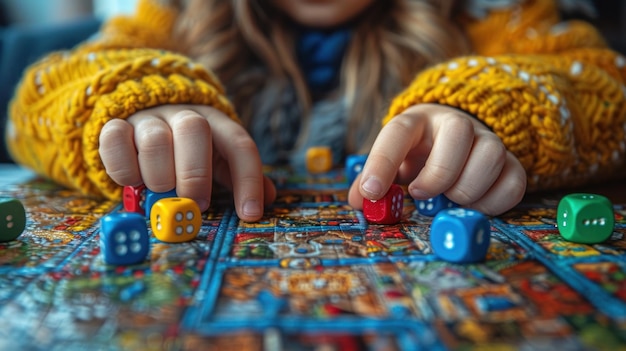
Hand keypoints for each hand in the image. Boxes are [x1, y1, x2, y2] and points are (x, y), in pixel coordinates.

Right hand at [99, 104, 275, 220]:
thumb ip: (238, 176)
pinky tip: (132, 183)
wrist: (143, 113)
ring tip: (161, 194)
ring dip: (159, 175)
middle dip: (195, 174)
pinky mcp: (115, 124)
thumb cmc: (188, 148)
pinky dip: (123, 167)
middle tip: (195, 204)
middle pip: (194, 130)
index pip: (239, 145)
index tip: (249, 214)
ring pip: (154, 138)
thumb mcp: (218, 158)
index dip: (248, 180)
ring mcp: (149, 118)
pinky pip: (114, 139)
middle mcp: (184, 116)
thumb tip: (270, 197)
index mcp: (216, 124)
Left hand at [348, 103, 526, 214]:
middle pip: (458, 131)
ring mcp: (487, 140)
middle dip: (439, 172)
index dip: (382, 162)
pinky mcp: (511, 162)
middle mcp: (455, 124)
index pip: (399, 131)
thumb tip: (361, 201)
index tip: (371, 193)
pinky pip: (515, 179)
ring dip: (468, 188)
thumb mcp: (392, 163)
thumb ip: (372, 182)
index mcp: (417, 121)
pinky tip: (474, 208)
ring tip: (450, 201)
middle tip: (421, 195)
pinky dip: (494, 202)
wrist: (456, 141)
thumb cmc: (418, 156)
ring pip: (492, 154)